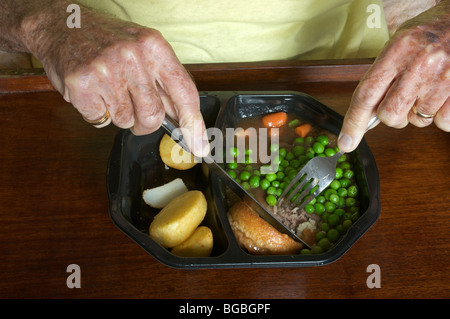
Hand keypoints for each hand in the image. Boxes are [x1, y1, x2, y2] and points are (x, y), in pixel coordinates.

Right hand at [22, 3, 209, 156]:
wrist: (62, 25)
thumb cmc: (107, 39)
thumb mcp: (143, 49)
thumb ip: (164, 82)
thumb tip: (183, 120)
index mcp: (154, 46)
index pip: (184, 93)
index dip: (194, 124)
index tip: (199, 146)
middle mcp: (133, 56)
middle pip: (153, 116)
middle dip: (145, 123)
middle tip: (133, 107)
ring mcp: (106, 70)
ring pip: (126, 121)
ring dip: (118, 114)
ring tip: (109, 90)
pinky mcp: (83, 84)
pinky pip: (100, 120)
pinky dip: (97, 112)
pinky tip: (93, 91)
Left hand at [338, 0, 448, 151]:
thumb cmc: (433, 31)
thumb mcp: (401, 42)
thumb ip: (383, 73)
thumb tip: (367, 112)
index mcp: (398, 50)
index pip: (366, 94)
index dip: (353, 122)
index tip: (345, 143)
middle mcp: (419, 64)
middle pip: (390, 115)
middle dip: (392, 116)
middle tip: (403, 100)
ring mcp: (442, 79)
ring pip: (417, 121)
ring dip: (419, 112)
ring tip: (429, 88)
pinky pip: (443, 123)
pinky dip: (441, 116)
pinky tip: (444, 95)